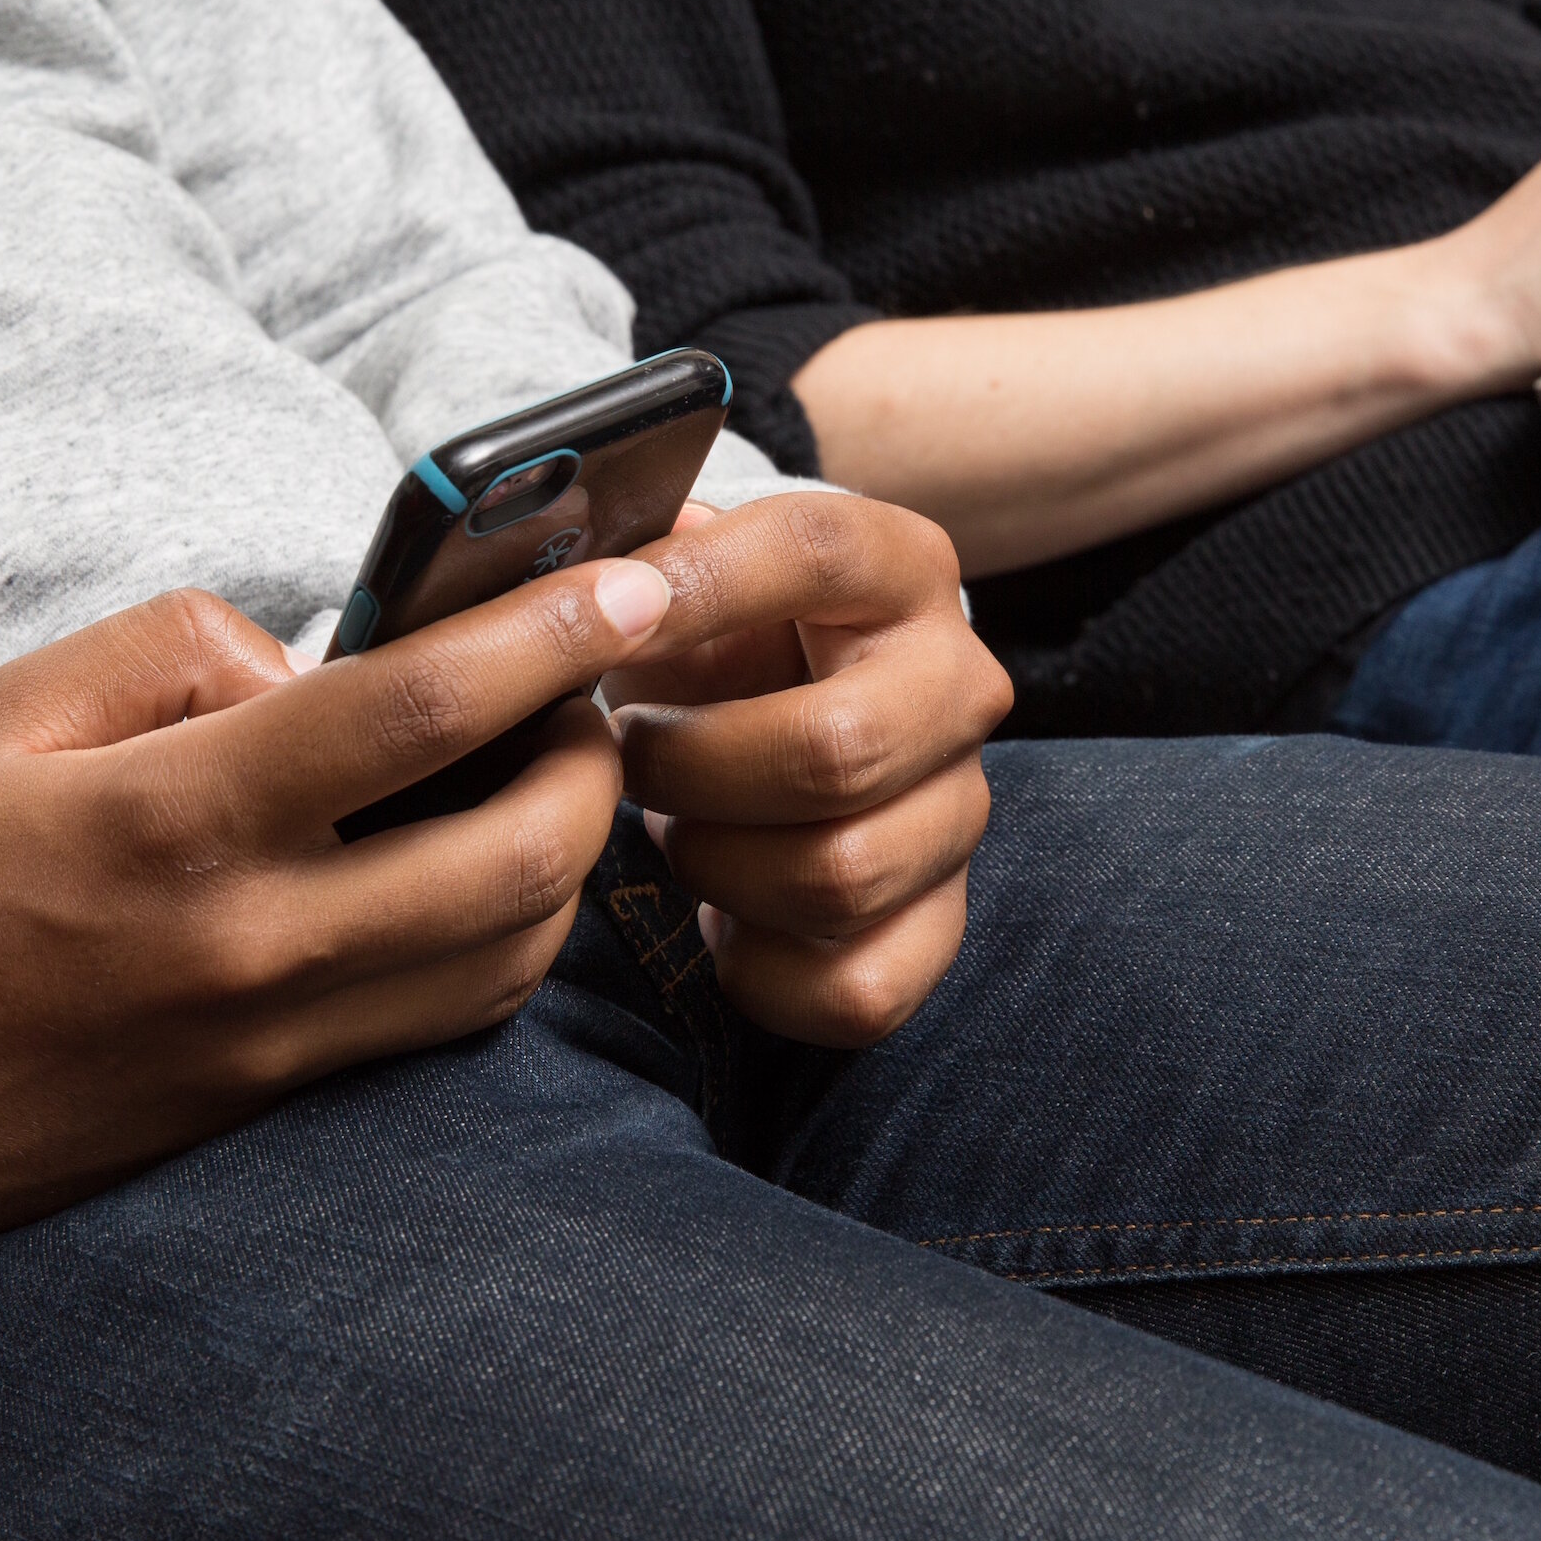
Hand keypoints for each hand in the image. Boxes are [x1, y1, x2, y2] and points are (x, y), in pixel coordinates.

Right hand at [0, 561, 675, 1260]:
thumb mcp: (12, 709)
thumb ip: (183, 648)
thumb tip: (326, 659)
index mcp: (179, 818)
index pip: (419, 712)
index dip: (550, 638)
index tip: (634, 583)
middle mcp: (254, 940)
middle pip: (521, 853)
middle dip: (599, 756)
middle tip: (599, 687)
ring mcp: (280, 1035)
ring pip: (513, 951)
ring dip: (576, 852)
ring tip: (556, 769)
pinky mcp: (283, 1094)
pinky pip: (453, 1018)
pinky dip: (510, 937)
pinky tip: (488, 869)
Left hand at [605, 495, 1012, 1047]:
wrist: (790, 725)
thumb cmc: (718, 649)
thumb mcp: (684, 576)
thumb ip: (635, 552)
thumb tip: (578, 565)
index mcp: (899, 567)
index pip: (812, 551)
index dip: (699, 586)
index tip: (602, 621)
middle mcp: (959, 685)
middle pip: (835, 751)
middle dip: (690, 768)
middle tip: (629, 757)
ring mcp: (962, 813)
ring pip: (836, 878)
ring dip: (713, 863)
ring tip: (673, 827)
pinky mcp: (942, 928)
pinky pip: (853, 989)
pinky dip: (757, 969)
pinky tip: (722, 918)